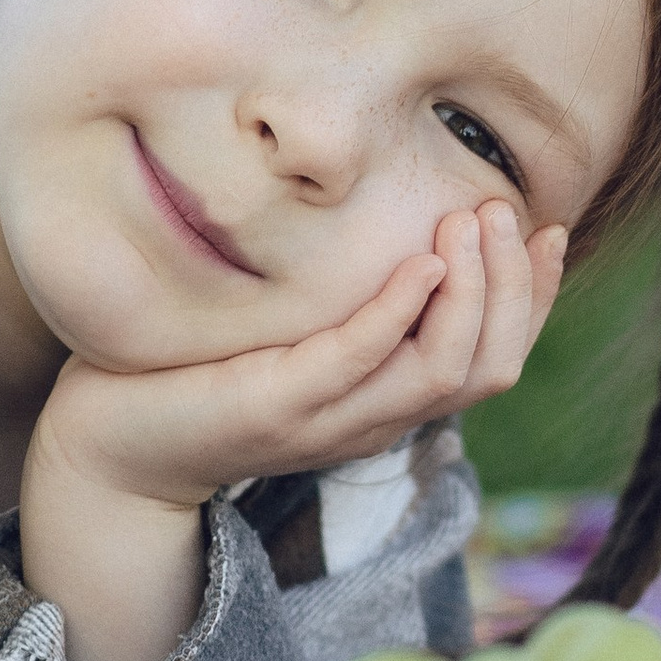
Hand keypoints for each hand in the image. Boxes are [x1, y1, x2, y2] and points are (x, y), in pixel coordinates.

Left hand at [17, 204, 566, 660]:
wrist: (112, 452)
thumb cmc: (203, 377)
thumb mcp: (298, 336)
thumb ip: (354, 305)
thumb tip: (401, 230)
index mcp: (388, 405)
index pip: (497, 359)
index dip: (535, 298)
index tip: (548, 229)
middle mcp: (373, 421)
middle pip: (489, 366)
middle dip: (514, 285)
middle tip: (505, 209)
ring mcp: (328, 420)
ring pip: (442, 372)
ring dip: (473, 291)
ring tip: (472, 220)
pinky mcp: (276, 407)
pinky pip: (356, 362)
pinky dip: (399, 312)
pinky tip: (419, 262)